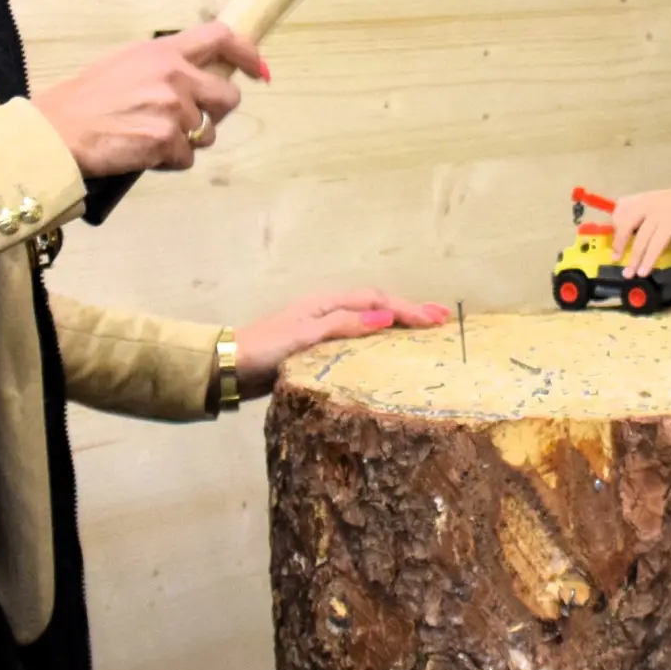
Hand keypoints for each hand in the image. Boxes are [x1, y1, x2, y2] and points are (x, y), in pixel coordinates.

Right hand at [34, 23, 266, 176]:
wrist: (57, 131)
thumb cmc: (86, 101)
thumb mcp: (126, 64)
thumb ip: (165, 65)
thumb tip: (200, 74)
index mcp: (162, 51)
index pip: (221, 38)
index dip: (246, 52)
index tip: (258, 67)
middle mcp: (173, 75)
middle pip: (228, 96)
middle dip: (216, 112)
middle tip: (189, 120)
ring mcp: (171, 108)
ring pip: (207, 133)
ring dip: (185, 140)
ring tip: (148, 135)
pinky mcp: (165, 140)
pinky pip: (187, 157)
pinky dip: (168, 160)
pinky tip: (141, 151)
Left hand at [235, 288, 447, 397]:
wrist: (228, 367)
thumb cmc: (264, 349)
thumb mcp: (304, 336)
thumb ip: (343, 326)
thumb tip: (385, 318)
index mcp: (326, 303)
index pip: (376, 301)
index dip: (407, 309)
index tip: (436, 320)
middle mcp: (327, 311)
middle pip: (376, 305)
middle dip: (409, 311)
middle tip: (442, 320)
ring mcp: (323, 329)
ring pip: (368, 320)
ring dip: (397, 323)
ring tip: (424, 331)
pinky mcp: (317, 348)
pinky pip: (358, 338)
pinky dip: (379, 339)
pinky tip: (388, 351)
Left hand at [611, 182, 670, 274]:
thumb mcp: (660, 204)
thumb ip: (646, 216)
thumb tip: (634, 236)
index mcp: (643, 199)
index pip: (620, 210)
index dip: (615, 226)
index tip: (615, 240)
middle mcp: (646, 205)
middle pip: (624, 225)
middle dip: (619, 244)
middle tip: (616, 259)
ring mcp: (658, 216)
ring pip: (640, 240)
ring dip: (633, 260)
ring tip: (629, 273)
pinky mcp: (670, 226)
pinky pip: (655, 247)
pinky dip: (648, 260)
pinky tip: (645, 271)